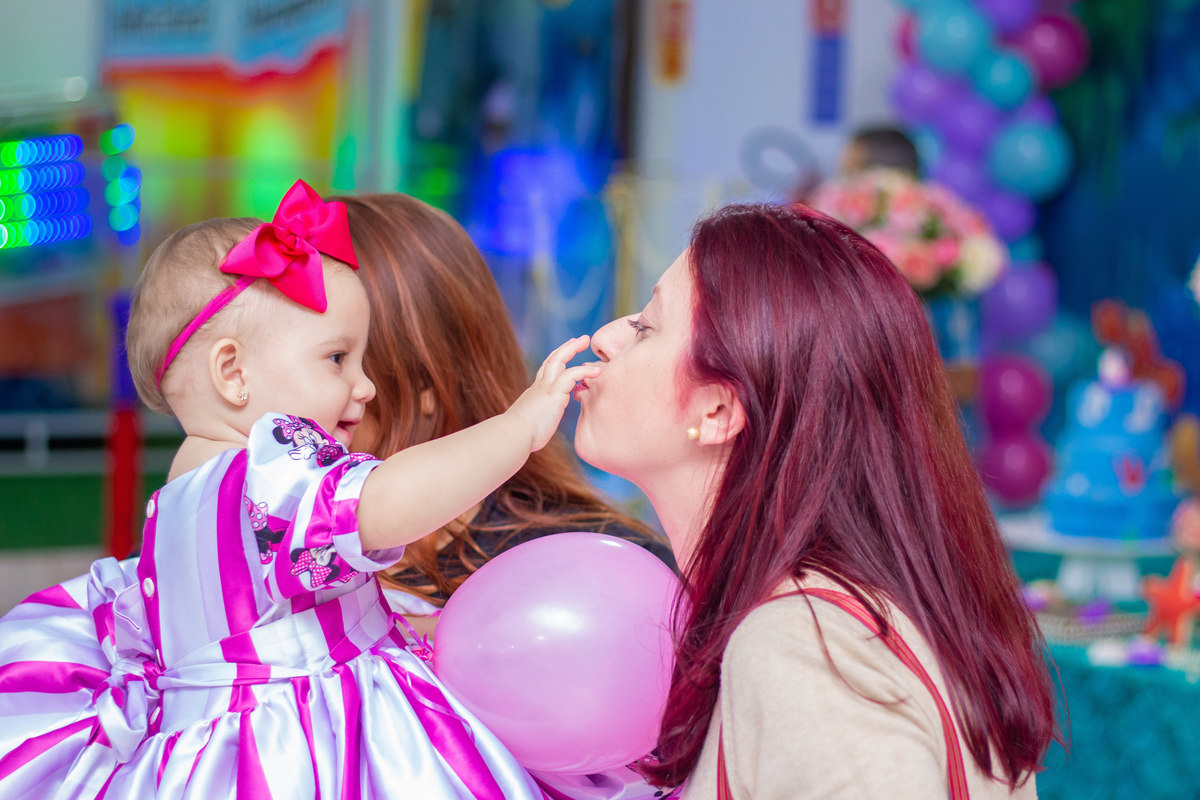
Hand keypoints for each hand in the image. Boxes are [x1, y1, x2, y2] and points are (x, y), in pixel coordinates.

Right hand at [508, 335, 600, 450]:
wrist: (513, 435)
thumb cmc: (520, 436)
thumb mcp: (530, 424)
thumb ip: (535, 421)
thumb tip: (535, 431)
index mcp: (535, 393)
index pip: (546, 370)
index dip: (556, 359)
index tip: (566, 351)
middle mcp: (539, 386)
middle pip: (552, 359)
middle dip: (566, 347)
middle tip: (580, 339)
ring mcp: (546, 388)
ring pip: (559, 359)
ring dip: (573, 348)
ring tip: (586, 341)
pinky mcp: (554, 394)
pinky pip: (571, 375)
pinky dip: (584, 371)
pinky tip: (596, 371)